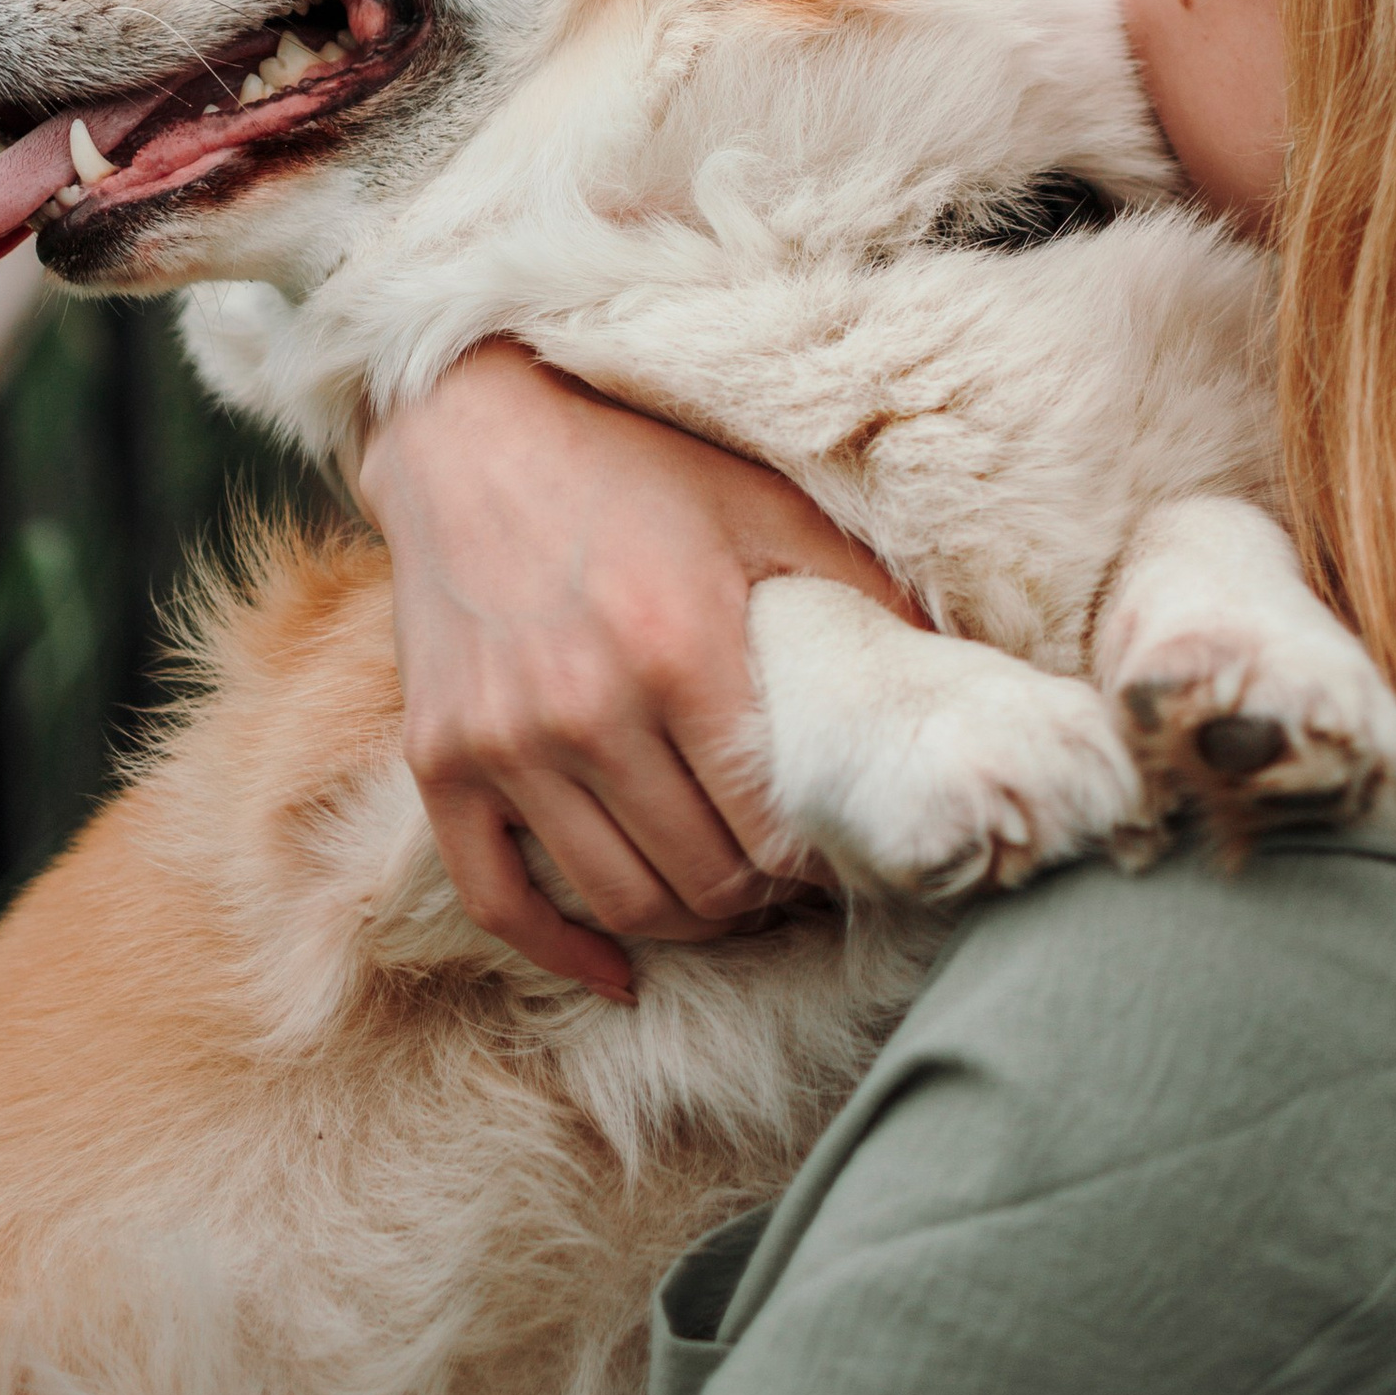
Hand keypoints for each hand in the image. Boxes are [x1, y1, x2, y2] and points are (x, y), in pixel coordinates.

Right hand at [354, 345, 914, 999]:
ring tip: (720, 902)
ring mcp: (505, 743)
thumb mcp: (758, 507)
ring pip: (616, 901)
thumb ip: (857, 588)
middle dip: (757, 899)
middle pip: (702, 881)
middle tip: (783, 884)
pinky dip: (558, 950)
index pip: (773, 828)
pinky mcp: (440, 761)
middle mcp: (588, 710)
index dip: (815, 861)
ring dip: (682, 924)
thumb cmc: (630, 463)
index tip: (834, 852)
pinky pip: (497, 899)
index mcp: (682, 650)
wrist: (469, 429)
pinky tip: (613, 964)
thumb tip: (955, 659)